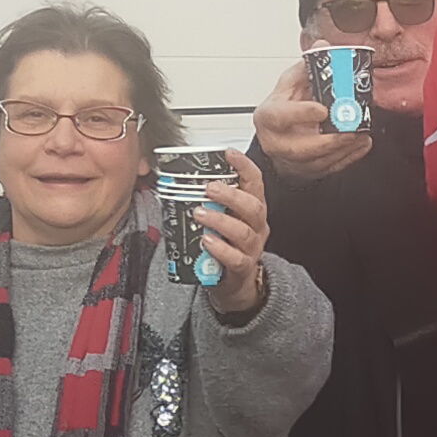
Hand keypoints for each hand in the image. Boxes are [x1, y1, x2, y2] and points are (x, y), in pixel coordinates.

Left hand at [192, 150, 273, 319]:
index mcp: (252, 209)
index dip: (244, 166)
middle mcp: (257, 227)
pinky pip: (234, 258)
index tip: (228, 153)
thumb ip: (210, 201)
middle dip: (231, 194)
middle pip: (253, 206)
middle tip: (209, 188)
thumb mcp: (224, 219)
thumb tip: (179, 181)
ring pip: (242, 231)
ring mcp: (252, 248)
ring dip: (220, 220)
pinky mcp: (242, 268)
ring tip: (199, 213)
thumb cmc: (227, 245)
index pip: (255, 182)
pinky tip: (206, 241)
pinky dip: (219, 248)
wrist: (236, 283)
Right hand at [252, 71, 372, 181]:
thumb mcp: (290, 83)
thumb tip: (322, 46)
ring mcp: (291, 159)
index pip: (280, 117)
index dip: (301, 114)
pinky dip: (349, 157)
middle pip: (300, 149)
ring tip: (362, 135)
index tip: (322, 109)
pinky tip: (362, 145)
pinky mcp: (308, 170)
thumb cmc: (284, 107)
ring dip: (344, 150)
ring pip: (318, 162)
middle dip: (329, 141)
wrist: (280, 134)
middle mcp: (276, 141)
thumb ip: (307, 67)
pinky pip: (330, 168)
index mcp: (268, 116)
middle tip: (351, 130)